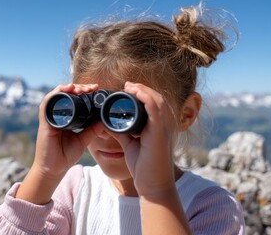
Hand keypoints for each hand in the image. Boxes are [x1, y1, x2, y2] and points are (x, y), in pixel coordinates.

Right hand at [33, 83, 103, 178]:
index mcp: (66, 117)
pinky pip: (46, 104)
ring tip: (79, 87)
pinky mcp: (45, 122)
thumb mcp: (83, 139)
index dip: (83, 91)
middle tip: (91, 87)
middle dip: (78, 87)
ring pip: (56, 95)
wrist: (54, 169)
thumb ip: (93, 130)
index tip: (96, 89)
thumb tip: (104, 120)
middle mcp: (56, 114)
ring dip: (67, 88)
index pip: (73, 98)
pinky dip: (55, 95)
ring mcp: (50, 117)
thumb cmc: (65, 155)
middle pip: (65, 93)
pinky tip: (65, 90)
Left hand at [109, 82, 175, 196]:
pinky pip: (155, 110)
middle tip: (127, 85)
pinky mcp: (159, 134)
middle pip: (157, 98)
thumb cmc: (144, 168)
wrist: (152, 186)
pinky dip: (146, 98)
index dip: (142, 93)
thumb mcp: (131, 145)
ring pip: (157, 100)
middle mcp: (163, 126)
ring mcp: (163, 129)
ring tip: (129, 86)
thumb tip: (107, 123)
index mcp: (157, 127)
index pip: (154, 104)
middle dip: (142, 88)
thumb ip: (122, 133)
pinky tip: (135, 92)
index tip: (127, 89)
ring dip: (143, 90)